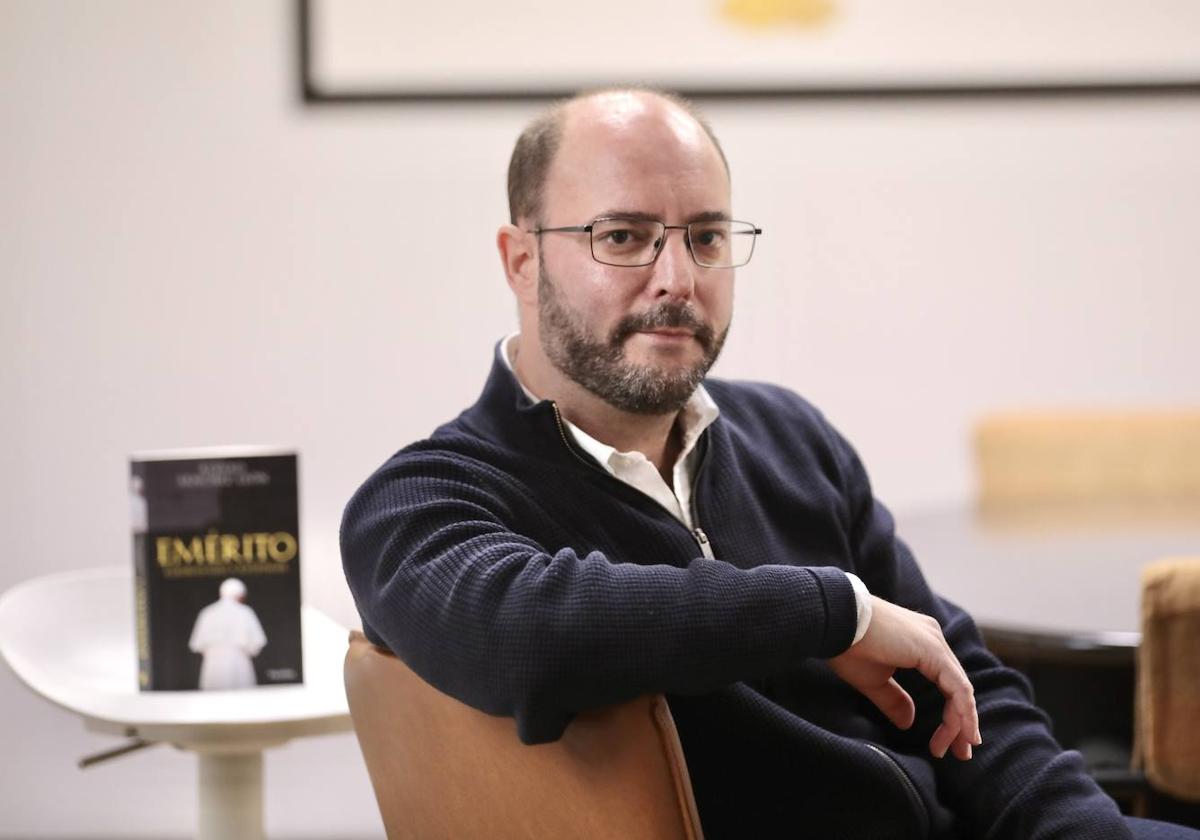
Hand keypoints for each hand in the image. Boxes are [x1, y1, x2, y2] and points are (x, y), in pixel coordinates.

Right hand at [828, 595, 980, 760]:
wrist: (835, 619)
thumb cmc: (847, 644)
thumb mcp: (873, 679)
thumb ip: (895, 700)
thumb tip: (909, 722)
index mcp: (921, 642)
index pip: (946, 682)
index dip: (951, 713)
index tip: (946, 742)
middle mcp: (933, 637)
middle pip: (958, 686)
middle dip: (961, 722)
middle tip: (962, 752)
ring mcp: (934, 641)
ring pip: (961, 689)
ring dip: (962, 722)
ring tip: (960, 750)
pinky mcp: (932, 649)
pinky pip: (957, 687)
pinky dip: (962, 712)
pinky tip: (961, 733)